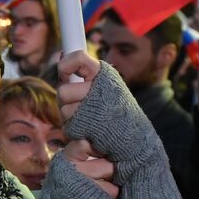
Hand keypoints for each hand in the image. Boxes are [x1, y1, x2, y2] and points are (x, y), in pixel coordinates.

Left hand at [56, 54, 180, 198]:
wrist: (136, 142)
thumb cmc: (116, 112)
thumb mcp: (104, 88)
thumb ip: (81, 75)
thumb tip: (61, 56)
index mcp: (104, 74)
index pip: (78, 57)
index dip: (66, 64)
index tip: (65, 73)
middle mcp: (99, 87)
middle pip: (63, 90)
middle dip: (67, 101)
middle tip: (82, 107)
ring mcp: (93, 107)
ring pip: (63, 109)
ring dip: (71, 118)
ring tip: (90, 120)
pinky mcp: (89, 125)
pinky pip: (68, 126)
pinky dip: (76, 131)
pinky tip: (91, 131)